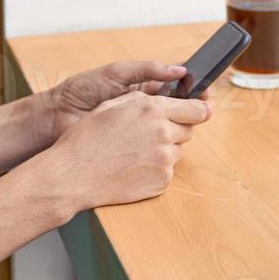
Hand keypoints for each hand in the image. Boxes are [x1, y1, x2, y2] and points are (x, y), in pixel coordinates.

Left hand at [39, 60, 190, 143]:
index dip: (195, 90)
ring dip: (180, 128)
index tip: (205, 91)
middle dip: (192, 109)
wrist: (58, 116)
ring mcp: (143, 132)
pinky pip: (160, 151)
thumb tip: (181, 70)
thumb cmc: (84, 90)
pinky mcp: (138, 150)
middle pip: (182, 111)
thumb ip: (148, 70)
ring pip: (175, 132)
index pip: (179, 88)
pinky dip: (166, 147)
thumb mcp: (117, 73)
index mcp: (146, 89)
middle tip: (199, 109)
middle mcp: (148, 111)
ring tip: (180, 123)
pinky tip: (165, 142)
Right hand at [43, 91, 211, 211]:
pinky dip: (156, 168)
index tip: (205, 109)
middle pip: (188, 130)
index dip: (201, 108)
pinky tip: (132, 167)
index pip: (195, 108)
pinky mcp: (162, 181)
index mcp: (152, 108)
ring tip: (134, 152)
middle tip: (150, 134)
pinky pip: (167, 171)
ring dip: (164, 149)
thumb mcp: (112, 105)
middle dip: (175, 129)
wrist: (74, 175)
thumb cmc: (86, 138)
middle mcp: (164, 132)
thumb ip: (142, 99)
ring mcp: (165, 159)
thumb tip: (165, 98)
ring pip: (177, 151)